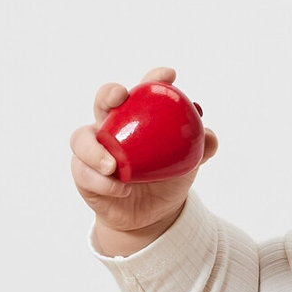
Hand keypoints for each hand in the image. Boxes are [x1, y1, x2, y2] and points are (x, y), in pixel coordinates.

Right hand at [71, 66, 219, 255]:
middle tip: (120, 97)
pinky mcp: (83, 174)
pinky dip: (103, 182)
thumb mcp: (187, 165)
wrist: (153, 216)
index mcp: (137, 117)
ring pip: (82, 139)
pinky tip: (122, 188)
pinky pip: (85, 173)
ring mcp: (94, 149)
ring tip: (112, 166)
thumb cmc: (167, 181)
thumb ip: (200, 149)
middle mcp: (112, 126)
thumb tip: (210, 138)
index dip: (153, 79)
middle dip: (108, 94)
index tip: (168, 76)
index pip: (143, 91)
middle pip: (102, 101)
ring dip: (95, 150)